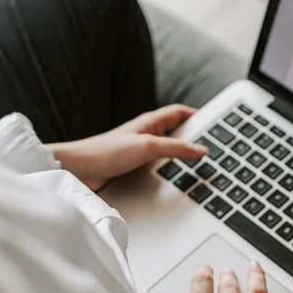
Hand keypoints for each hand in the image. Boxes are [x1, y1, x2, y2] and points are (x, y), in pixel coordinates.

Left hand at [48, 105, 207, 190]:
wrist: (79, 171)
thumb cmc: (106, 152)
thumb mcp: (148, 147)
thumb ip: (176, 149)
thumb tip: (201, 150)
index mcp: (150, 123)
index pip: (179, 112)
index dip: (196, 115)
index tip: (213, 122)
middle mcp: (146, 134)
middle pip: (176, 131)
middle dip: (193, 137)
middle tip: (210, 146)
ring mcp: (139, 151)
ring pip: (167, 150)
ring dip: (180, 156)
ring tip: (197, 165)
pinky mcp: (133, 167)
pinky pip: (157, 165)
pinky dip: (168, 170)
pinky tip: (173, 179)